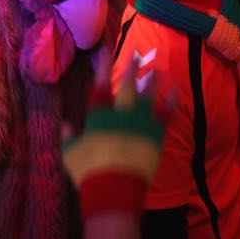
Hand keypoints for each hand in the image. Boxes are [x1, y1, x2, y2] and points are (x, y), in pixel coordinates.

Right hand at [62, 59, 172, 198]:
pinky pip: (166, 113)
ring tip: (156, 69)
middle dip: (131, 67)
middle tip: (136, 53)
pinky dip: (171, 101)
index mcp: (100, 116)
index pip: (100, 85)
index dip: (103, 66)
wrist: (115, 187)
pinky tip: (175, 91)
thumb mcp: (70, 154)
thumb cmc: (88, 171)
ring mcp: (141, 122)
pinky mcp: (156, 134)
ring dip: (152, 81)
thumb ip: (68, 137)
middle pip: (127, 85)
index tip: (107, 51)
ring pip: (149, 95)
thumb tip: (64, 124)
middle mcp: (122, 114)